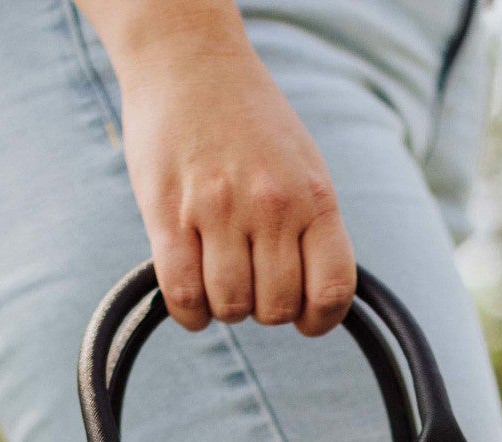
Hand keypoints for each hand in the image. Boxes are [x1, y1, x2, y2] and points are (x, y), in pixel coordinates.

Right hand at [85, 1, 355, 335]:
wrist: (190, 61)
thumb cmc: (249, 119)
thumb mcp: (303, 165)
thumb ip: (312, 223)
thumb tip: (317, 292)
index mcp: (315, 196)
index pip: (333, 289)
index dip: (320, 320)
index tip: (306, 319)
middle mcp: (272, 206)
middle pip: (277, 307)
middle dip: (265, 310)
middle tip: (251, 285)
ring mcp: (219, 210)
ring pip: (232, 306)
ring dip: (225, 309)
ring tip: (219, 282)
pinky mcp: (169, 214)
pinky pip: (184, 294)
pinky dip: (190, 314)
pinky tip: (192, 303)